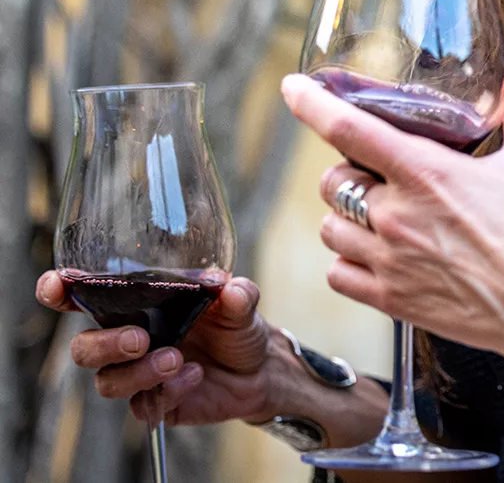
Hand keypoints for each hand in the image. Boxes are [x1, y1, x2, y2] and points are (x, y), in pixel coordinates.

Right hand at [35, 271, 275, 425]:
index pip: (86, 298)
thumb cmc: (236, 327)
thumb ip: (237, 294)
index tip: (56, 286)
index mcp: (137, 307)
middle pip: (84, 348)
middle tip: (139, 340)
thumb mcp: (242, 303)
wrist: (259, 369)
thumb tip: (231, 290)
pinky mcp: (153, 403)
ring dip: (138, 372)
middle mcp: (128, 340)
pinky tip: (194, 375)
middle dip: (104, 345)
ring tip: (176, 359)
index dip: (61, 292)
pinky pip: (142, 405)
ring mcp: (137, 374)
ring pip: (108, 382)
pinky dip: (168, 391)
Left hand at [284, 67, 503, 380]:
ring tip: (375, 217)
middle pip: (331, 182)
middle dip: (347, 174)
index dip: (311, 104)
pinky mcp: (390, 299)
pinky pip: (338, 274)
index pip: (349, 129)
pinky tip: (373, 256)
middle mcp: (396, 214)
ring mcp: (388, 260)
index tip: (292, 88)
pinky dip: (348, 263)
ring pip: (329, 229)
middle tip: (376, 177)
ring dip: (344, 219)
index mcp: (426, 172)